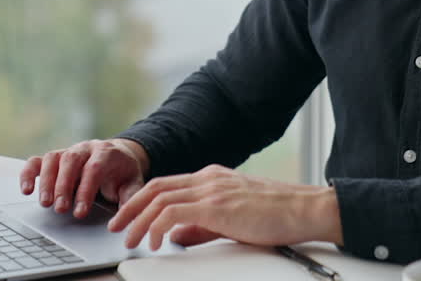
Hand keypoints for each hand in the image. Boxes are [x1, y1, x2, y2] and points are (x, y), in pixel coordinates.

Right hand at [18, 138, 149, 218]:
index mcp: (107, 153)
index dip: (86, 190)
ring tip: (45, 204)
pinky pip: (38, 161)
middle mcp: (86, 148)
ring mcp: (69, 151)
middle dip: (64, 186)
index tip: (80, 212)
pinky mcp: (55, 158)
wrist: (119, 155)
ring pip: (53, 158)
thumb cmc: (124, 173)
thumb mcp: (134, 184)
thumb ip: (130, 199)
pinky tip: (26, 190)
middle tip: (60, 209)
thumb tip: (120, 222)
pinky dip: (29, 173)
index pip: (94, 168)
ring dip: (46, 181)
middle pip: (71, 160)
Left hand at [106, 164, 343, 250]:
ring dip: (139, 220)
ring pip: (160, 199)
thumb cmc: (276, 214)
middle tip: (116, 227)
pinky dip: (158, 227)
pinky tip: (154, 242)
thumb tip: (175, 236)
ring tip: (129, 240)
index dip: (141, 200)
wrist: (305, 208)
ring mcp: (212, 189)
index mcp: (211, 178)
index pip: (165, 184)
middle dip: (130, 208)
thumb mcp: (232, 218)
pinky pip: (175, 213)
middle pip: (156, 187)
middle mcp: (208, 178)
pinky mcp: (218, 205)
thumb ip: (202, 225)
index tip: (126, 217)